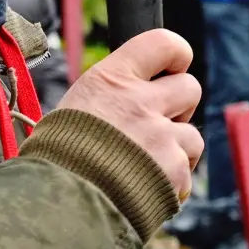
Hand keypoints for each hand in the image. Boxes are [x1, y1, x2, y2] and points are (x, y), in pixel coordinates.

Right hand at [57, 29, 202, 200]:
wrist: (56, 205)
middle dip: (180, 108)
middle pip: (190, 88)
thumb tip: (131, 94)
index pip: (163, 43)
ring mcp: (160, 136)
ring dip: (176, 151)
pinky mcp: (173, 170)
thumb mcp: (75, 109)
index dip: (176, 54)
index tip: (171, 70)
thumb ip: (111, 97)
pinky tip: (145, 191)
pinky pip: (185, 174)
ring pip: (192, 136)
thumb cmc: (57, 158)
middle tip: (158, 125)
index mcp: (112, 79)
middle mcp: (140, 102)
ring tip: (146, 168)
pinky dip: (171, 185)